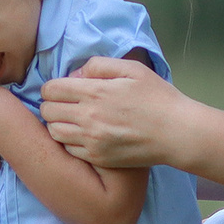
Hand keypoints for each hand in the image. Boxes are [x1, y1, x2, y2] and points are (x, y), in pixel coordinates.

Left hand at [40, 56, 194, 170]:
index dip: (53, 88)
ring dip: (58, 124)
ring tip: (73, 120)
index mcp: (94, 92)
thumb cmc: (157, 97)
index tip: (63, 89)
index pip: (50, 90)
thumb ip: (99, 65)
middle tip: (67, 104)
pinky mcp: (98, 158)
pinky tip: (84, 135)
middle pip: (47, 111)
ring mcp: (91, 141)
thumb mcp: (132, 69)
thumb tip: (75, 75)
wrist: (177, 133)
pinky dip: (70, 141)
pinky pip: (68, 149)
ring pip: (53, 132)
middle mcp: (88, 118)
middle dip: (53, 105)